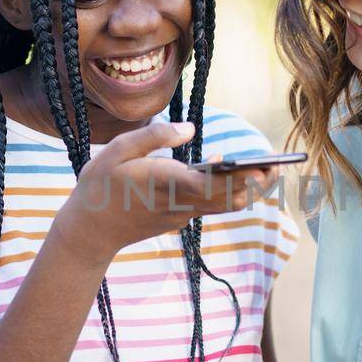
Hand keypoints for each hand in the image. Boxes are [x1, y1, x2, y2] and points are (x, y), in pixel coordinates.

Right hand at [56, 122, 279, 256]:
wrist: (88, 233)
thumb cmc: (99, 187)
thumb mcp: (117, 151)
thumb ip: (155, 136)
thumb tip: (189, 128)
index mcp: (167, 183)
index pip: (216, 183)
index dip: (244, 176)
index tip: (263, 164)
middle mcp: (180, 203)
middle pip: (231, 198)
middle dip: (256, 183)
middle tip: (273, 163)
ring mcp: (181, 215)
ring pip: (223, 205)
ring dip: (244, 188)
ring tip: (258, 166)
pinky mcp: (178, 219)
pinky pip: (208, 204)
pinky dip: (222, 189)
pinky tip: (218, 166)